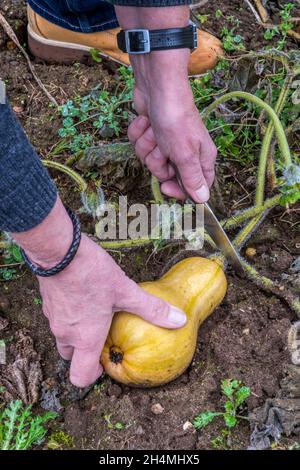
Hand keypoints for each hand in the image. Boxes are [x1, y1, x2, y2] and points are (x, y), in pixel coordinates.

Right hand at [12, 199, 185, 387]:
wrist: (58, 251)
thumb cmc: (92, 274)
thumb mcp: (126, 291)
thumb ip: (152, 308)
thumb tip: (179, 320)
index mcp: (85, 338)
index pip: (80, 377)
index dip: (94, 375)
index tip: (108, 361)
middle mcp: (66, 334)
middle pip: (72, 357)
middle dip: (87, 352)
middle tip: (105, 335)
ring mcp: (54, 319)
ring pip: (65, 337)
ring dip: (78, 333)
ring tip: (97, 314)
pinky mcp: (48, 304)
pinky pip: (59, 319)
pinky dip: (71, 316)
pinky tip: (85, 297)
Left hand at [128, 50, 216, 201]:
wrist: (157, 85)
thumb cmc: (175, 119)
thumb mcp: (185, 154)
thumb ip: (191, 178)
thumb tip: (203, 201)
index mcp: (200, 158)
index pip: (193, 187)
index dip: (177, 190)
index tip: (165, 187)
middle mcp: (185, 152)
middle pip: (166, 175)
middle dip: (157, 162)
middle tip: (162, 147)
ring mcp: (166, 141)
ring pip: (149, 159)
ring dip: (146, 145)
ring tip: (154, 130)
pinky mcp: (151, 131)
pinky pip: (139, 144)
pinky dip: (138, 133)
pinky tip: (145, 121)